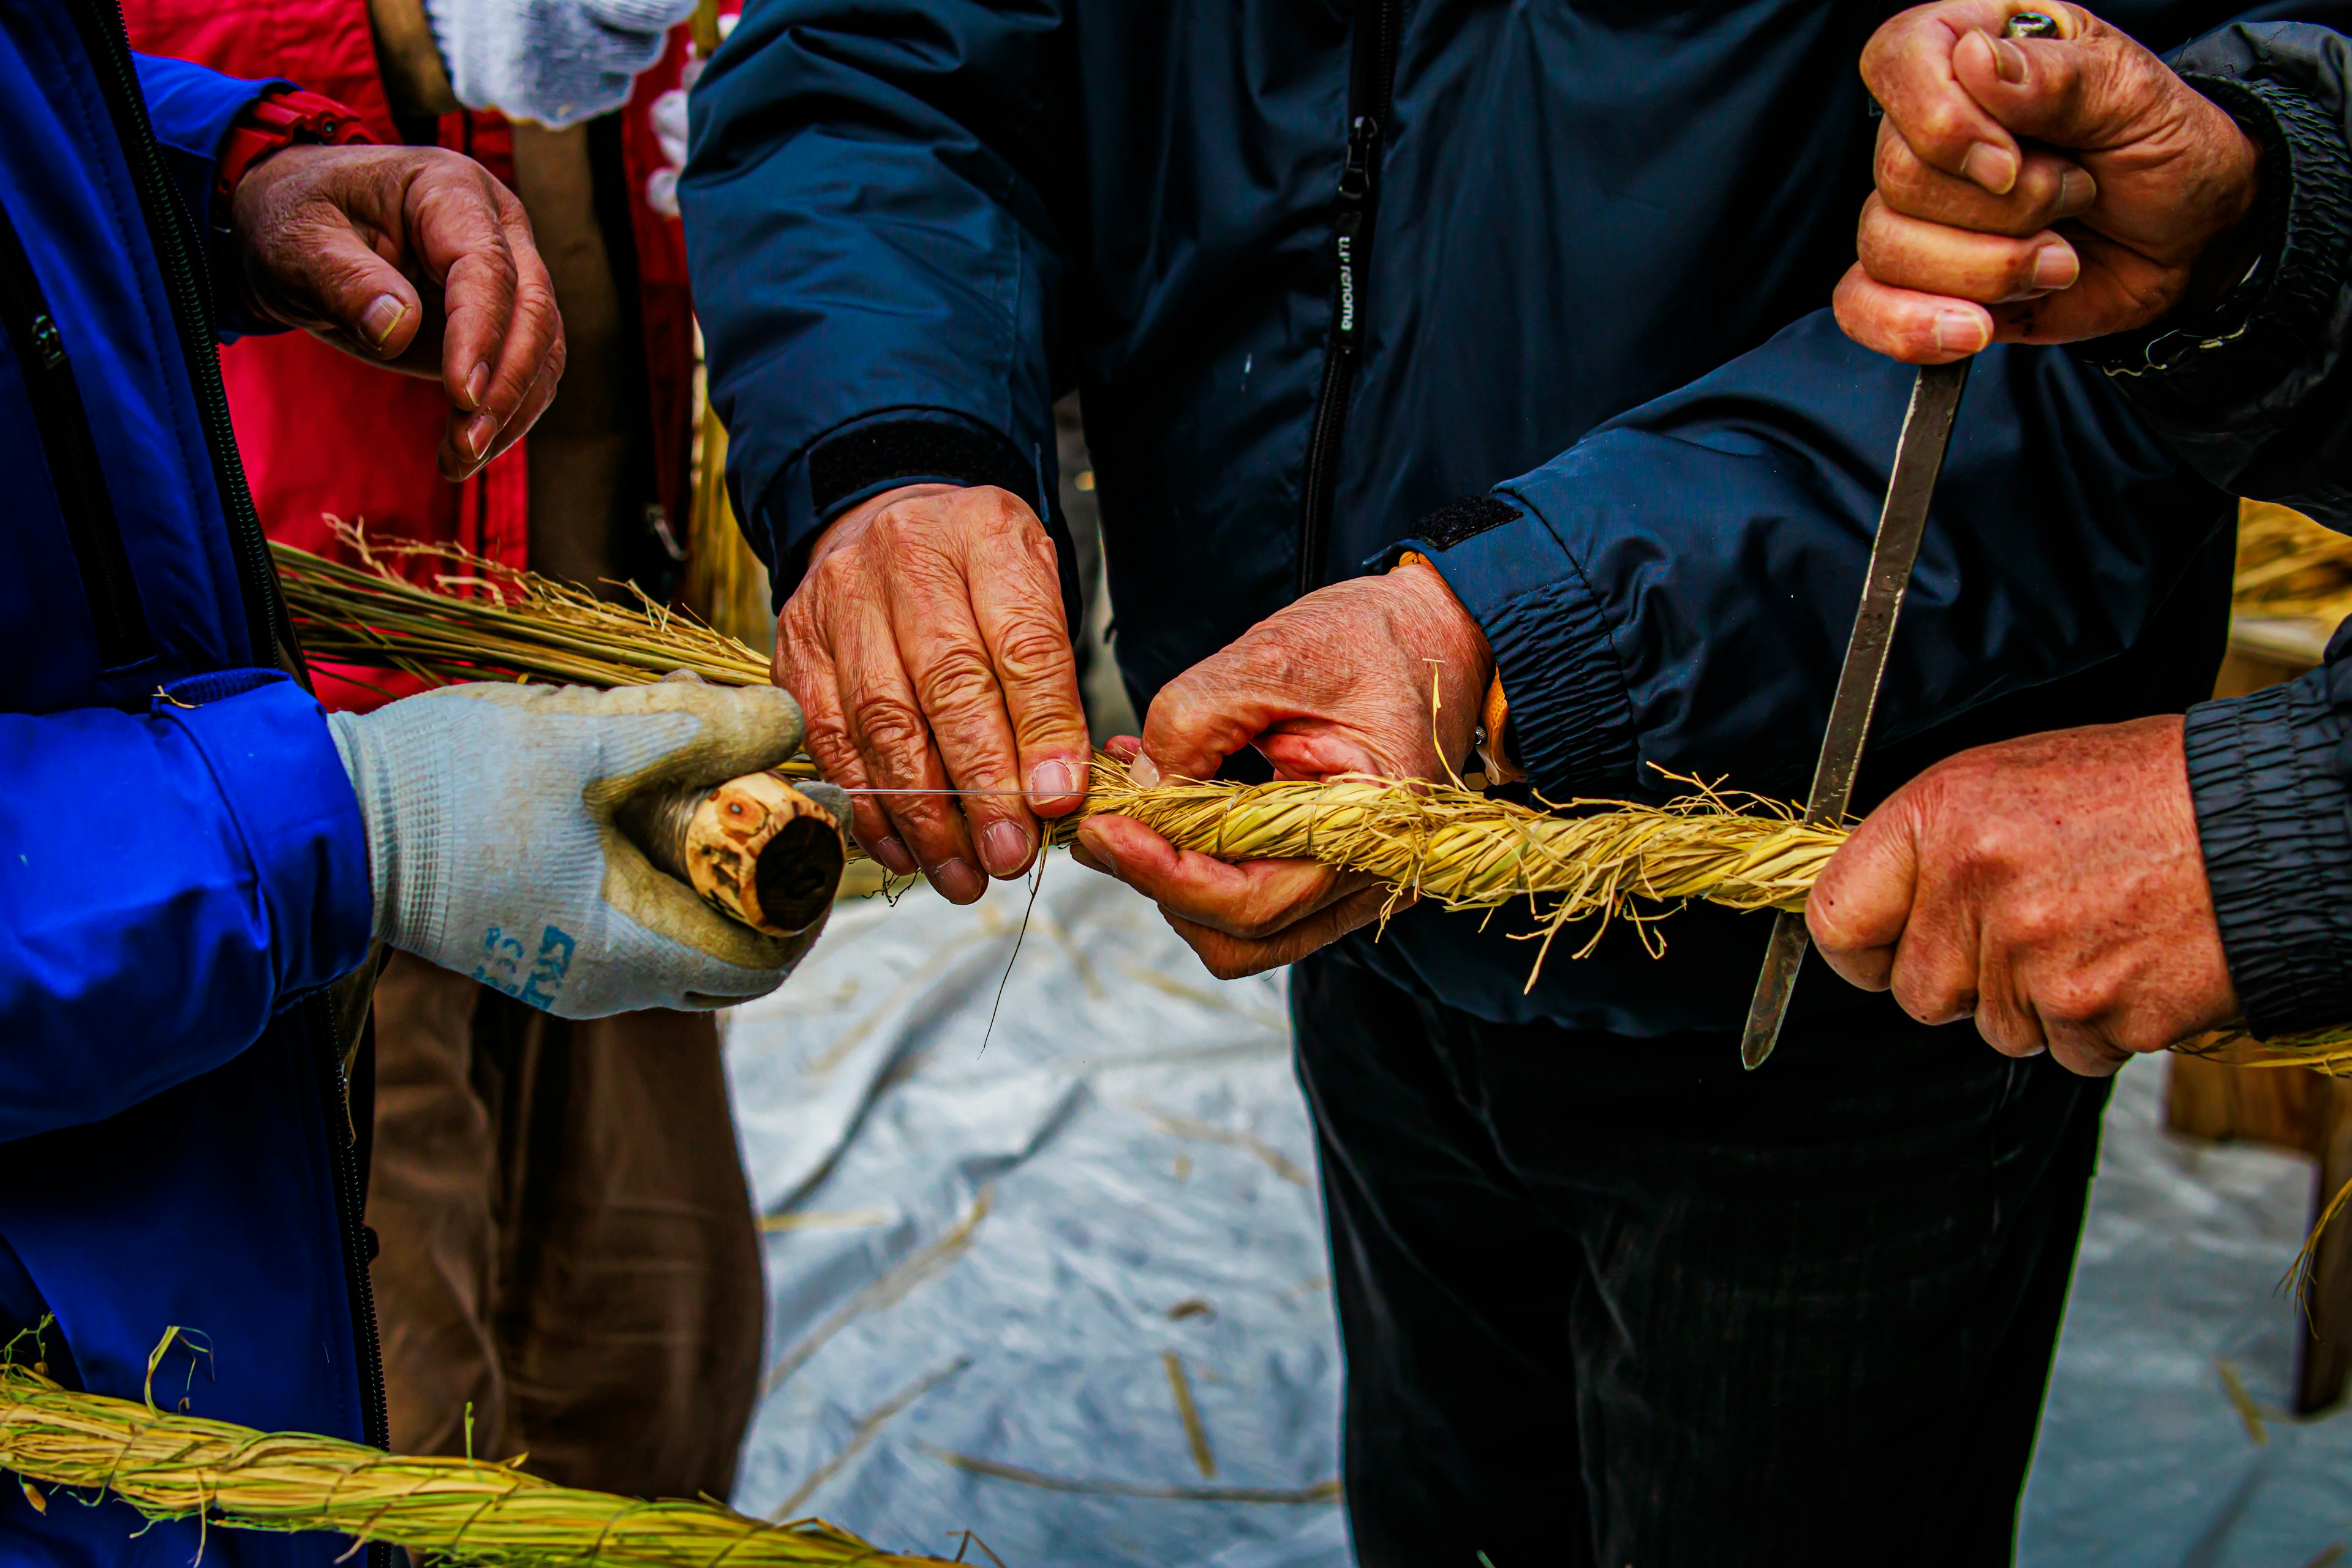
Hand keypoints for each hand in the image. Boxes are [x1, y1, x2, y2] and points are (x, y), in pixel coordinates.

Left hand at [230, 143, 563, 480]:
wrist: (301, 228)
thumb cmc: (296, 220)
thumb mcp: (298, 242)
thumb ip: (345, 280)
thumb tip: (397, 330)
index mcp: (450, 190)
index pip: (486, 265)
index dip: (480, 332)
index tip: (461, 395)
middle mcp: (498, 229)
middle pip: (534, 310)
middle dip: (507, 385)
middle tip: (467, 444)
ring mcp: (509, 276)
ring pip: (543, 350)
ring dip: (509, 412)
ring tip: (457, 459)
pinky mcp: (501, 323)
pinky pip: (524, 374)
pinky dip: (502, 418)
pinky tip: (461, 454)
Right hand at [327, 678, 820, 1016]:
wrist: (319, 818)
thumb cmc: (448, 788)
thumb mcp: (589, 741)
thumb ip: (698, 732)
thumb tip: (791, 722)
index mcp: (629, 955)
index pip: (764, 959)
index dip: (805, 894)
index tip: (810, 819)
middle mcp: (604, 981)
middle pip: (728, 937)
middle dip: (753, 856)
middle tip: (750, 774)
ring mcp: (566, 960)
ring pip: (676, 907)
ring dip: (695, 833)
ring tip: (677, 741)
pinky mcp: (537, 930)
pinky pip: (625, 894)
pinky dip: (645, 836)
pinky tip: (623, 758)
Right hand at [777, 484, 1089, 903]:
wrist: (885, 521)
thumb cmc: (975, 575)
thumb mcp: (1035, 595)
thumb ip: (1051, 684)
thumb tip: (1053, 793)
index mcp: (985, 535)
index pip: (1022, 642)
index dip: (1042, 730)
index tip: (1056, 802)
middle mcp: (905, 557)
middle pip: (947, 687)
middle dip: (981, 787)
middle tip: (1008, 855)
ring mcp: (838, 600)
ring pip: (881, 722)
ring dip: (923, 813)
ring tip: (961, 873)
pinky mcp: (794, 646)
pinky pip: (829, 739)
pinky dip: (868, 805)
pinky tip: (902, 849)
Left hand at [1072, 561, 1490, 979]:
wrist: (1438, 631)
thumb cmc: (1374, 639)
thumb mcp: (1274, 657)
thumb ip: (1196, 721)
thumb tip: (1144, 785)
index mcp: (1372, 830)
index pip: (1252, 899)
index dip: (1165, 872)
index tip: (1104, 827)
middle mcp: (1369, 877)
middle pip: (1242, 935)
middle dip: (1159, 884)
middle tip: (1099, 826)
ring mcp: (1350, 880)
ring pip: (1243, 930)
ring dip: (1174, 879)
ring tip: (1125, 809)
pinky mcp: (1328, 865)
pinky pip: (1254, 891)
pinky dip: (1199, 860)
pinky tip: (1162, 800)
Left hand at [1806, 716, 2237, 1074]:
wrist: (2266, 823)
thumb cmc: (2147, 792)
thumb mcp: (2014, 779)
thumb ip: (1937, 847)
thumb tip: (1880, 903)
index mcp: (1943, 817)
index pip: (1839, 919)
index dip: (1859, 948)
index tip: (1879, 950)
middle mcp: (1976, 890)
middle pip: (1918, 993)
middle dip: (1962, 981)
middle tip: (2024, 934)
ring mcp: (2035, 959)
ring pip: (1996, 1028)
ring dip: (2037, 1001)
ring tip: (2097, 931)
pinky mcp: (2096, 1014)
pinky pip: (2068, 1051)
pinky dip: (2099, 1026)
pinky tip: (2133, 963)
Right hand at [1835, 1, 2260, 362]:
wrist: (2190, 244)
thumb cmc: (2165, 152)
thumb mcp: (2135, 98)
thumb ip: (2057, 77)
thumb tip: (1975, 60)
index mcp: (1976, 54)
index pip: (1898, 57)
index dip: (1940, 119)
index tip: (2008, 164)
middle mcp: (1932, 130)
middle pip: (1898, 173)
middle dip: (2001, 209)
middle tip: (2074, 197)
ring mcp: (1919, 210)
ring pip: (1886, 246)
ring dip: (1988, 270)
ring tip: (2058, 260)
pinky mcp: (1918, 282)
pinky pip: (1862, 306)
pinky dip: (1911, 327)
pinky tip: (1974, 328)